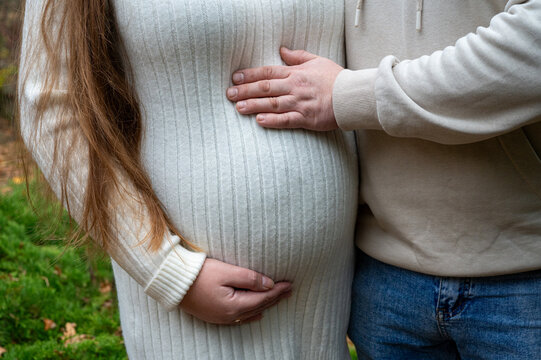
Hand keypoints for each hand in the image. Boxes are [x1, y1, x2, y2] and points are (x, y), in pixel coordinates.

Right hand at [180, 258, 291, 324]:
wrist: (174, 282)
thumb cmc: (200, 274)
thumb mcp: (227, 271)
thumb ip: (249, 278)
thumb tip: (268, 284)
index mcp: (235, 305)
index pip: (263, 298)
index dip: (278, 291)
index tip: (290, 283)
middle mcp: (230, 315)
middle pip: (259, 306)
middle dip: (275, 297)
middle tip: (290, 289)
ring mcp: (221, 317)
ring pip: (251, 312)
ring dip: (266, 304)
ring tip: (278, 298)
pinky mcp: (214, 315)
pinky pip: (240, 317)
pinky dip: (252, 313)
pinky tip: (258, 313)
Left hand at [226, 47, 342, 130]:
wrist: (352, 96)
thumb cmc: (335, 79)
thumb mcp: (317, 61)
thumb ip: (298, 56)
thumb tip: (281, 50)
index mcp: (296, 73)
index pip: (268, 72)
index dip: (250, 75)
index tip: (235, 78)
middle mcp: (295, 87)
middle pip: (265, 88)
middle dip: (245, 90)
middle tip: (229, 93)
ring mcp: (300, 104)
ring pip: (272, 104)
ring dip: (254, 106)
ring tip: (238, 107)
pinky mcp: (306, 119)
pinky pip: (286, 120)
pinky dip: (272, 120)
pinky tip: (259, 121)